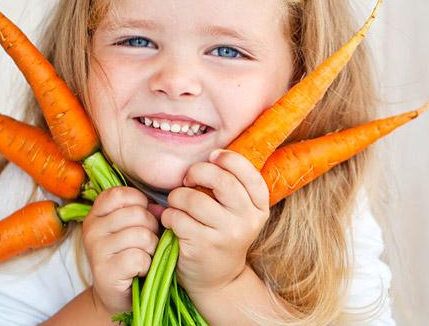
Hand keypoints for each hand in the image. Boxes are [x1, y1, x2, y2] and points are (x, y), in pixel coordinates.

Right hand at [82, 186, 159, 314]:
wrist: (116, 295)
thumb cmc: (128, 255)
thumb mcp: (132, 228)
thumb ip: (144, 212)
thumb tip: (161, 209)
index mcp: (96, 214)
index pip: (121, 194)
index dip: (140, 203)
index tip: (142, 218)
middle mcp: (92, 229)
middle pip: (136, 213)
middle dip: (151, 228)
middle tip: (147, 243)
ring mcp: (96, 250)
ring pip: (140, 235)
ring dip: (151, 248)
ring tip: (144, 256)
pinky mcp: (105, 271)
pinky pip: (138, 257)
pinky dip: (146, 265)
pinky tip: (139, 270)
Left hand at [161, 149, 269, 294]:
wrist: (218, 279)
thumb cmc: (222, 233)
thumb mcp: (237, 210)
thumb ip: (231, 183)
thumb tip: (207, 148)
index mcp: (259, 206)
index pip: (247, 171)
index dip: (227, 159)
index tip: (212, 157)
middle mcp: (247, 219)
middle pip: (220, 180)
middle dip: (197, 173)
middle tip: (188, 179)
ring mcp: (227, 234)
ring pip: (193, 199)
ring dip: (177, 197)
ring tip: (177, 204)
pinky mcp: (203, 246)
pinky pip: (177, 218)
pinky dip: (169, 216)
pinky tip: (172, 222)